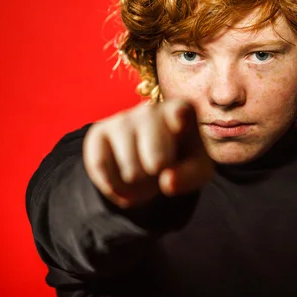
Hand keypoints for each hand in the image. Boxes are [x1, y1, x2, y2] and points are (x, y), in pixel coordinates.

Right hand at [82, 100, 212, 208]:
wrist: (150, 163)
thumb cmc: (182, 160)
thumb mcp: (197, 171)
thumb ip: (190, 175)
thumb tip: (167, 181)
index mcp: (181, 111)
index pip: (180, 112)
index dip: (178, 118)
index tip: (180, 118)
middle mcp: (150, 110)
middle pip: (156, 159)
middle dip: (158, 177)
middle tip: (160, 170)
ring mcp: (122, 119)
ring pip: (130, 170)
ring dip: (137, 186)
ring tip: (144, 177)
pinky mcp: (98, 133)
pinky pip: (101, 168)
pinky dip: (114, 187)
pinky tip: (124, 183)